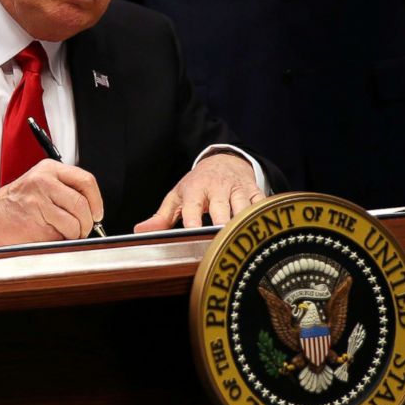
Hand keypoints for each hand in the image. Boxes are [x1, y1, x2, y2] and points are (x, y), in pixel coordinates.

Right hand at [0, 159, 103, 248]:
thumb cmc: (16, 202)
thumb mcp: (40, 183)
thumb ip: (66, 189)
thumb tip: (94, 209)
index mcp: (49, 170)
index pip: (86, 181)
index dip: (96, 201)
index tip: (97, 213)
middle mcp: (43, 182)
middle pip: (82, 205)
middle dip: (87, 223)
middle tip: (82, 229)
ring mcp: (37, 203)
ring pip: (74, 224)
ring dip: (73, 234)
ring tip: (61, 232)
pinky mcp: (33, 224)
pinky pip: (59, 237)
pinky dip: (58, 241)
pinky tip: (46, 234)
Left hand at [134, 152, 264, 231]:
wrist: (223, 160)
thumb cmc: (197, 184)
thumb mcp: (177, 197)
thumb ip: (161, 217)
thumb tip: (140, 232)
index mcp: (195, 190)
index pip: (192, 209)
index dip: (193, 223)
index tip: (192, 237)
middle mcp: (217, 188)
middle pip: (221, 209)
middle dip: (221, 225)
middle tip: (221, 244)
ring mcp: (238, 189)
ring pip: (243, 207)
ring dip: (243, 224)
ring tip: (242, 241)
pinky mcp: (254, 190)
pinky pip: (262, 204)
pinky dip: (264, 215)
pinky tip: (264, 230)